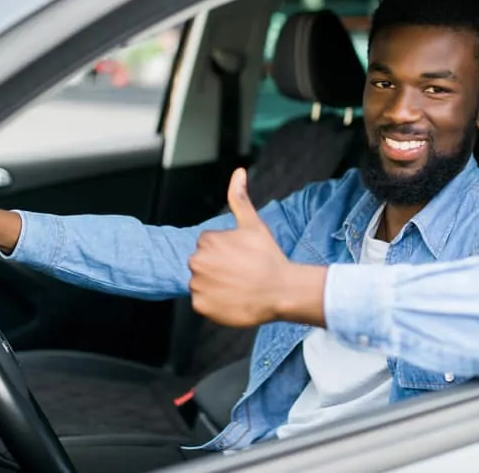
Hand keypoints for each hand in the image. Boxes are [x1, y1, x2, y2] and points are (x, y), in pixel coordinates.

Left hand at [188, 168, 326, 326]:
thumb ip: (240, 198)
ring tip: (238, 287)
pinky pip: (203, 302)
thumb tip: (238, 172)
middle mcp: (196, 262)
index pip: (208, 247)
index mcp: (206, 240)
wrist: (281, 291)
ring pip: (202, 283)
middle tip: (241, 273)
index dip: (226, 253)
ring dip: (215, 286)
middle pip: (202, 264)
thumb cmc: (268, 257)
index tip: (241, 258)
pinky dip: (214, 303)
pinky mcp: (201, 306)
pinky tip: (232, 299)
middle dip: (218, 268)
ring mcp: (198, 285)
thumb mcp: (253, 224)